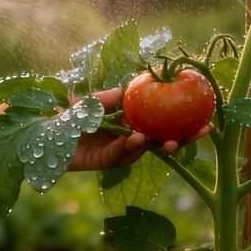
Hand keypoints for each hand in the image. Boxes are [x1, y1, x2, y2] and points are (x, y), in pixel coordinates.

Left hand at [69, 88, 211, 170]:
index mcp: (132, 121)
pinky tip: (138, 138)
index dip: (182, 118)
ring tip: (171, 140)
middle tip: (202, 131)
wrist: (47, 135)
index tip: (203, 112)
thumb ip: (107, 97)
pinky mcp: (106, 162)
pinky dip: (130, 146)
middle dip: (184, 137)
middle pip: (161, 139)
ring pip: (144, 149)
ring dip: (157, 143)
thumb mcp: (90, 101)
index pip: (161, 120)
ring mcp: (119, 150)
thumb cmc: (70, 115)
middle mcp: (130, 136)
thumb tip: (127, 89)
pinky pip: (120, 154)